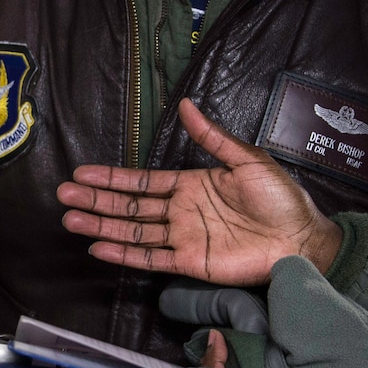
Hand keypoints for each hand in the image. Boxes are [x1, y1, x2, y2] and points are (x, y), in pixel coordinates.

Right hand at [57, 98, 341, 285]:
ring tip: (70, 219)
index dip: (112, 177)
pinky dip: (125, 254)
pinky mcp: (191, 263)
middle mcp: (181, 211)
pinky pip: (151, 259)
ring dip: (102, 224)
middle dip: (97, 199)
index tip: (83, 173)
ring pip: (133, 231)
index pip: (143, 180)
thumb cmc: (281, 197)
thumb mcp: (247, 159)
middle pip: (130, 205)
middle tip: (64, 195)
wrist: (303, 238)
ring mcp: (183, 238)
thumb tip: (186, 105)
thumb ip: (211, 137)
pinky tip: (99, 247)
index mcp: (192, 184)